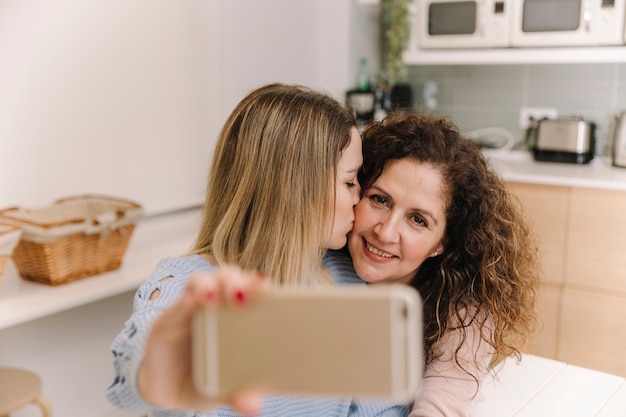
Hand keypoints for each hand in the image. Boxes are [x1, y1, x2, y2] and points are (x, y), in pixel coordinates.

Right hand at [138, 264, 267, 413]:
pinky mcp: (171, 316)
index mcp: (239, 318)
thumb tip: (254, 405)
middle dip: (238, 282)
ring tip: (212, 299)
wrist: (166, 389)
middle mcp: (218, 306)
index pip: (252, 289)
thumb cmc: (202, 379)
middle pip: (230, 278)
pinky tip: (191, 302)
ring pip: (203, 281)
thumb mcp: (221, 390)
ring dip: (209, 286)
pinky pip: (179, 300)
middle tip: (243, 297)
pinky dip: (186, 298)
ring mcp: (193, 308)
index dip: (260, 285)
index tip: (268, 288)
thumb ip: (237, 394)